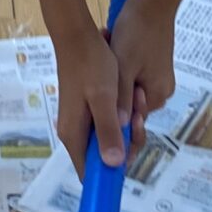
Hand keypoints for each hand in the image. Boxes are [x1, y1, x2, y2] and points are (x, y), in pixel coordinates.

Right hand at [54, 21, 126, 176]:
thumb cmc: (90, 65)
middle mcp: (73, 132)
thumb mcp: (104, 98)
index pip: (88, 172)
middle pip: (101, 157)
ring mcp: (80, 121)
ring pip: (108, 139)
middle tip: (138, 119)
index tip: (130, 159)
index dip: (110, 175)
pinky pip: (107, 124)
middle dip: (126, 144)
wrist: (78, 36)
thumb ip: (108, 130)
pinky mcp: (87, 109)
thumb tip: (113, 164)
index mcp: (73, 134)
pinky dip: (122, 117)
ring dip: (127, 127)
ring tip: (137, 102)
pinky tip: (132, 99)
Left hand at [110, 0, 177, 142]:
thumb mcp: (124, 69)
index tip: (95, 106)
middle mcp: (160, 92)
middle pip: (128, 107)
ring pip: (126, 91)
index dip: (113, 121)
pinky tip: (110, 51)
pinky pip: (130, 79)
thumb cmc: (137, 33)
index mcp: (157, 96)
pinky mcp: (151, 68)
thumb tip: (117, 134)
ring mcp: (156, 80)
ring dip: (112, 79)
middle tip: (99, 71)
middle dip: (111, 93)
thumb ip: (120, 102)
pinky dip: (117, 70)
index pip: (132, 123)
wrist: (153, 2)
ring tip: (104, 57)